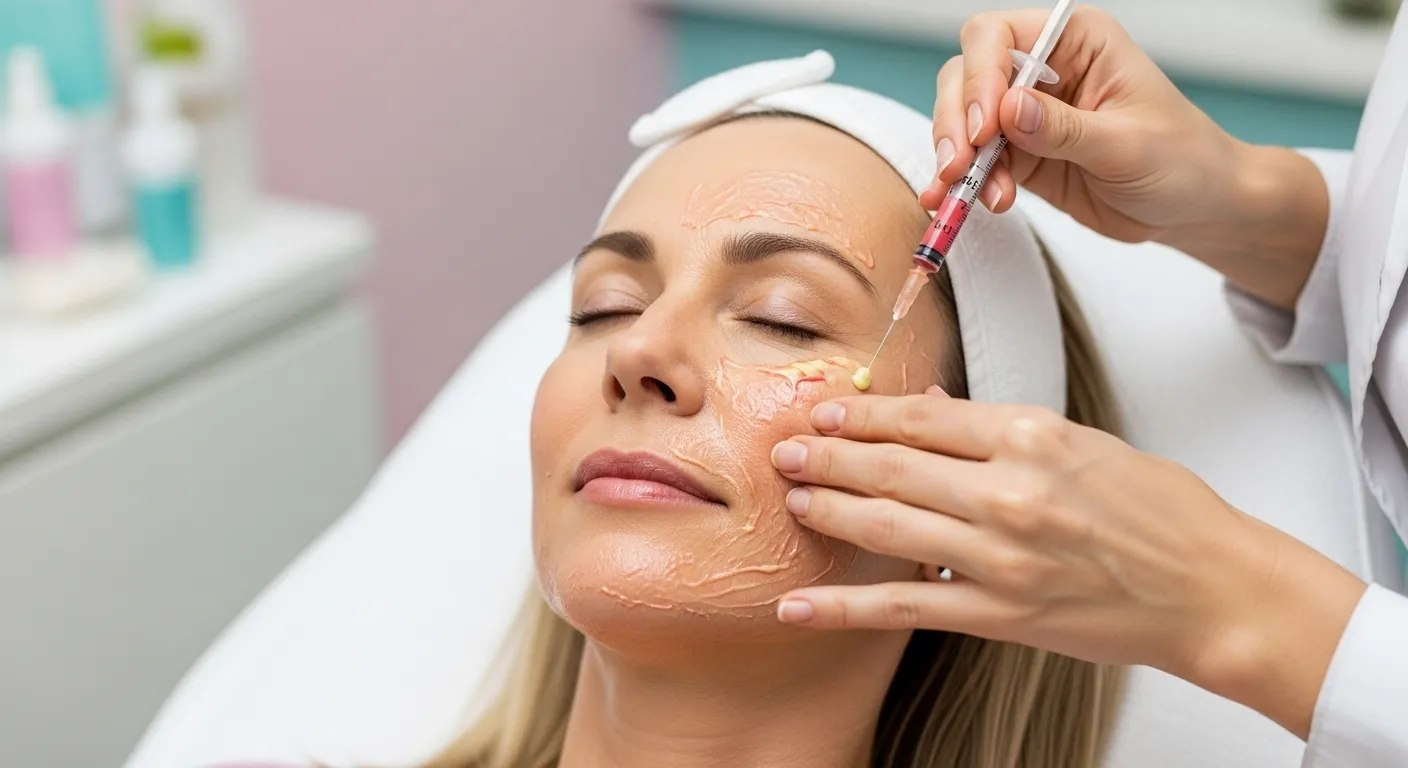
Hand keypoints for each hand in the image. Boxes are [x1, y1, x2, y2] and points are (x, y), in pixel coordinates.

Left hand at [770, 391, 1367, 737]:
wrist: (1214, 589)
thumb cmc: (1161, 512)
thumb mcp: (1083, 442)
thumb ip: (999, 429)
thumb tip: (929, 410)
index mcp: (1031, 436)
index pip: (920, 418)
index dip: (860, 416)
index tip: (824, 412)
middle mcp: (1008, 491)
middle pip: (890, 467)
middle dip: (827, 458)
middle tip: (785, 451)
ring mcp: (1000, 556)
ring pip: (886, 528)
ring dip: (828, 512)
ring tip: (792, 500)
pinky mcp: (999, 614)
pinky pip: (903, 607)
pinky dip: (843, 606)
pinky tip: (797, 602)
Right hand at [929, 6, 1237, 240]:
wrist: (1193, 207)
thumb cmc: (1181, 159)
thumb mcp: (1127, 143)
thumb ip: (1064, 128)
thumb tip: (1008, 110)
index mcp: (1076, 41)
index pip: (999, 36)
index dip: (981, 76)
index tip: (983, 127)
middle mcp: (1044, 69)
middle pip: (967, 75)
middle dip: (955, 121)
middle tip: (958, 166)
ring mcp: (1025, 114)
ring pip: (961, 120)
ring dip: (957, 158)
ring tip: (966, 195)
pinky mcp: (1019, 155)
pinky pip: (975, 163)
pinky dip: (965, 184)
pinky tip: (969, 203)